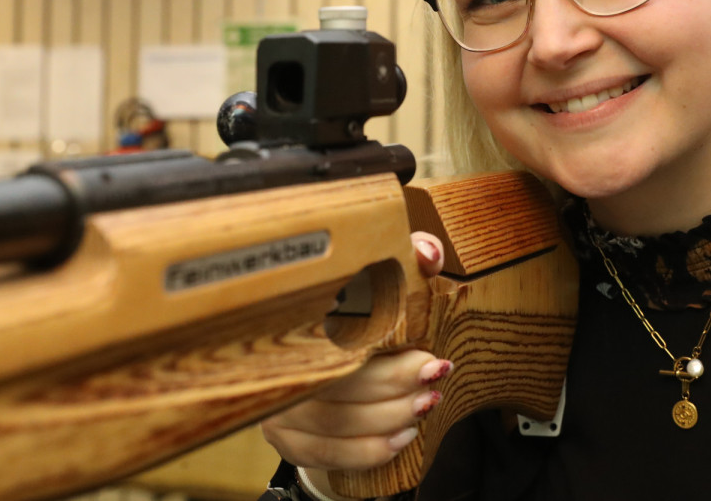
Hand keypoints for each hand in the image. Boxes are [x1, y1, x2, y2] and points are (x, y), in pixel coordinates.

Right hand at [260, 232, 452, 471]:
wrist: (318, 348)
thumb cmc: (356, 312)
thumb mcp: (380, 277)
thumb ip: (408, 258)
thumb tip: (427, 255)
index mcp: (299, 316)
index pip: (337, 335)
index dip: (385, 351)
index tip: (428, 358)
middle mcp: (279, 361)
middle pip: (336, 384)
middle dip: (395, 387)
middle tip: (434, 379)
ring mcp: (276, 403)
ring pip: (334, 423)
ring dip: (389, 418)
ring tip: (426, 404)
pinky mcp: (283, 437)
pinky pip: (325, 453)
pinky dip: (367, 450)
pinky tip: (400, 436)